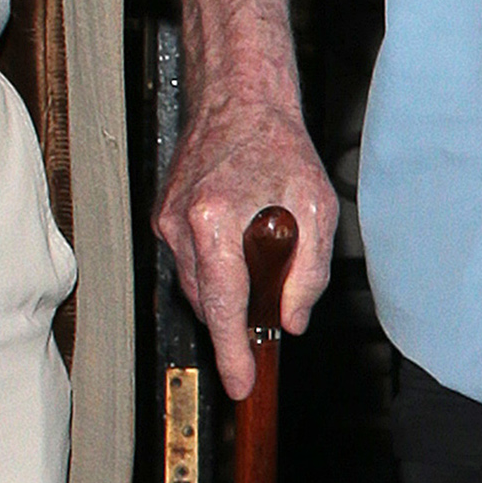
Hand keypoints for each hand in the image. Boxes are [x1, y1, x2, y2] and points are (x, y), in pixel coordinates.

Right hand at [154, 0, 339, 398]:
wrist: (239, 98)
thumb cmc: (281, 145)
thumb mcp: (317, 207)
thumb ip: (308, 270)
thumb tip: (293, 321)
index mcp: (214, 220)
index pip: (223, 305)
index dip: (232, 351)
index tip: (241, 384)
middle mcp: (180, 225)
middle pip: (209, 302)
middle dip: (238, 322)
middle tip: (273, 322)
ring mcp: (166, 221)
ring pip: (199, 285)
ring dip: (230, 292)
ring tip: (267, 268)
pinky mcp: (164, 216)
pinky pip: (193, 262)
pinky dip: (218, 269)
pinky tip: (244, 247)